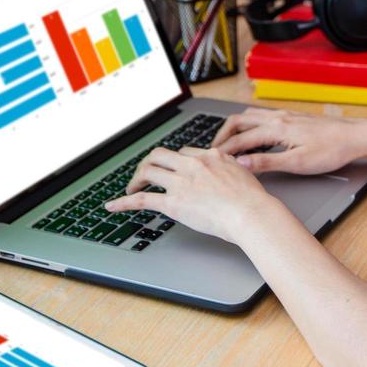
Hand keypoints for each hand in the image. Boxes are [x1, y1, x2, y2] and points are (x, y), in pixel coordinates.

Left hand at [102, 146, 282, 244]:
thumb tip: (231, 166)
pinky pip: (142, 199)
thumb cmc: (252, 199)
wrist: (250, 213)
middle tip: (146, 174)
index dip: (176, 163)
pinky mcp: (174, 202)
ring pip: (149, 170)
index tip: (173, 171)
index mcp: (209, 156)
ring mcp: (181, 182)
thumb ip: (231, 167)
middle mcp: (192, 165)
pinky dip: (124, 202)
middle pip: (161, 155)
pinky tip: (114, 205)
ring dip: (137, 179)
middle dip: (150, 163)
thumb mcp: (244, 172)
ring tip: (132, 187)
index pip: (184, 153)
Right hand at [210, 106, 366, 175]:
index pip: (240, 140)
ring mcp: (285, 115)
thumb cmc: (332, 150)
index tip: (210, 161)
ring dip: (235, 128)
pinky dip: (249, 125)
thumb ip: (267, 163)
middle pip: (239, 121)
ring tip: (227, 143)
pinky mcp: (293, 117)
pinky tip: (253, 135)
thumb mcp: (298, 163)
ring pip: (250, 116)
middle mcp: (278, 117)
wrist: (356, 136)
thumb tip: (242, 164)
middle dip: (222, 135)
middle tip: (212, 150)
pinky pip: (262, 116)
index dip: (223, 151)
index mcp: (276, 128)